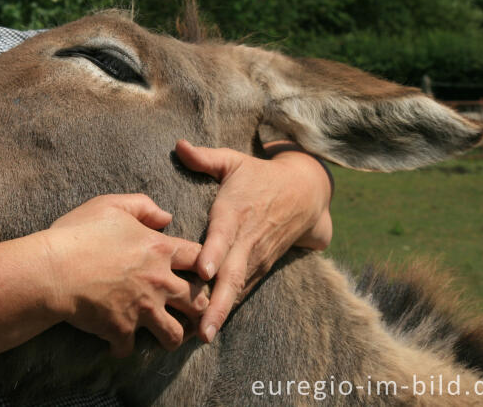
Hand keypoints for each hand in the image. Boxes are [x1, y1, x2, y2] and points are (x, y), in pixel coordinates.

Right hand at [40, 194, 207, 356]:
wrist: (52, 270)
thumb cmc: (78, 234)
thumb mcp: (110, 205)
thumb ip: (142, 206)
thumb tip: (166, 217)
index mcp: (159, 250)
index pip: (199, 259)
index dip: (204, 265)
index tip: (201, 272)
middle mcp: (159, 282)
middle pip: (197, 301)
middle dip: (199, 307)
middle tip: (193, 310)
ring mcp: (143, 310)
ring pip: (175, 334)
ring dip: (173, 336)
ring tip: (168, 337)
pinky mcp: (122, 330)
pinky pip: (131, 348)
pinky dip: (124, 347)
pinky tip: (118, 344)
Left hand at [174, 140, 332, 343]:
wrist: (304, 195)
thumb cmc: (258, 176)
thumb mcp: (233, 160)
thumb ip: (205, 157)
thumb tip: (178, 145)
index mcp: (235, 213)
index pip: (223, 235)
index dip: (214, 253)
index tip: (204, 271)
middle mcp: (246, 241)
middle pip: (232, 275)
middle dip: (218, 303)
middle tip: (203, 329)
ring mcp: (254, 258)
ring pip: (237, 290)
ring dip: (222, 313)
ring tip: (201, 336)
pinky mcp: (257, 269)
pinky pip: (241, 291)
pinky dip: (227, 310)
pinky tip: (208, 329)